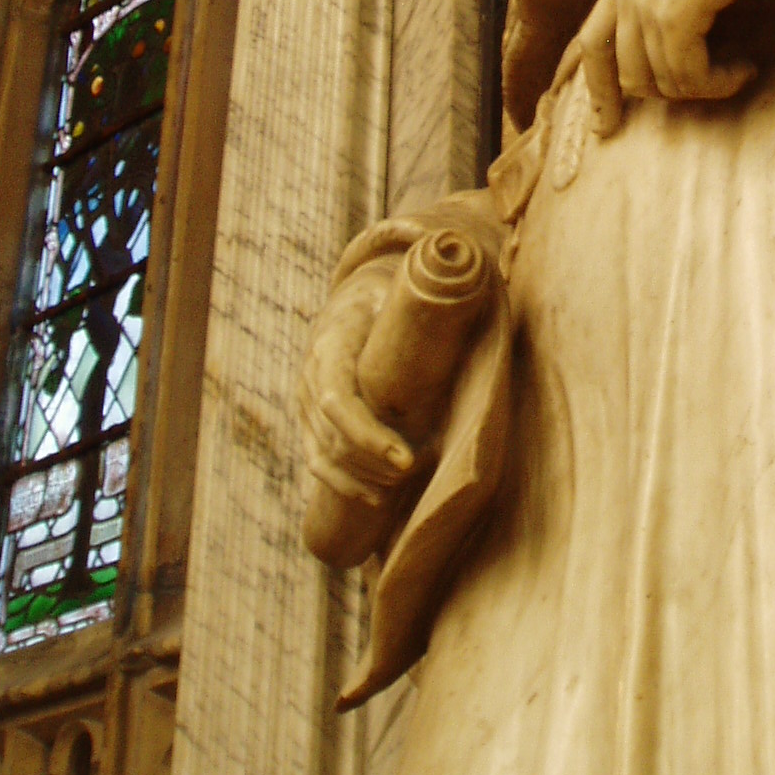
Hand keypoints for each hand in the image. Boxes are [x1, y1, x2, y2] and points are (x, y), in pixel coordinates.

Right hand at [298, 259, 416, 508]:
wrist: (356, 298)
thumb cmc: (393, 295)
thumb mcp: (406, 286)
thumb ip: (432, 290)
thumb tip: (469, 275)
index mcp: (334, 340)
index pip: (339, 400)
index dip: (368, 435)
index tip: (406, 459)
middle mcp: (311, 371)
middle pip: (331, 435)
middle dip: (372, 463)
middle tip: (415, 473)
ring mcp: (305, 397)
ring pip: (322, 453)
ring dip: (361, 478)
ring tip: (401, 486)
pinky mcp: (309, 417)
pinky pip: (316, 459)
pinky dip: (343, 483)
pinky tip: (375, 498)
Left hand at [566, 0, 774, 136]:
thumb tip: (674, 45)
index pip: (592, 45)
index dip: (597, 89)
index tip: (604, 128)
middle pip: (625, 74)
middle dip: (665, 94)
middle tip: (710, 90)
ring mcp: (645, 2)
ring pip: (662, 82)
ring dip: (705, 87)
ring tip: (739, 71)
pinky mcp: (672, 15)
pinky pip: (688, 77)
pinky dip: (719, 83)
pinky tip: (746, 70)